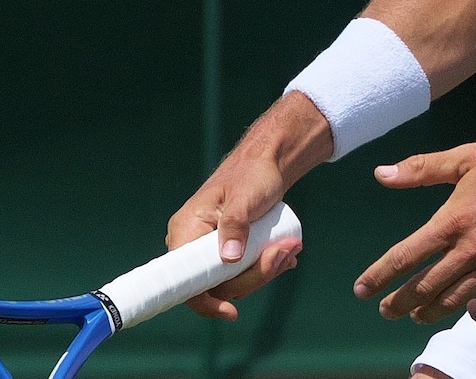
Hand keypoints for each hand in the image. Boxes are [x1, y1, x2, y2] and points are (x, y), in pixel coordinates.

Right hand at [166, 94, 331, 319]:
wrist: (267, 163)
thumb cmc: (252, 173)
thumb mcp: (245, 198)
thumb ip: (236, 226)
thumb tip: (228, 260)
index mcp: (186, 230)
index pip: (185, 280)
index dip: (205, 301)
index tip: (231, 311)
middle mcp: (192, 244)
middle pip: (217, 284)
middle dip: (254, 275)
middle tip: (284, 252)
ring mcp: (210, 248)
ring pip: (234, 280)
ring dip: (266, 270)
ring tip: (290, 247)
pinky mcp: (227, 250)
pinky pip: (243, 271)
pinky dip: (266, 266)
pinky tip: (285, 253)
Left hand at [355, 106, 475, 324]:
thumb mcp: (463, 158)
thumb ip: (420, 169)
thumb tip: (381, 174)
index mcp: (454, 220)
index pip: (405, 257)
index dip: (379, 277)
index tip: (362, 290)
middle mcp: (474, 248)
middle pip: (425, 288)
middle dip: (400, 303)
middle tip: (386, 309)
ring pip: (456, 301)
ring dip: (431, 312)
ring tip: (418, 314)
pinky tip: (470, 310)